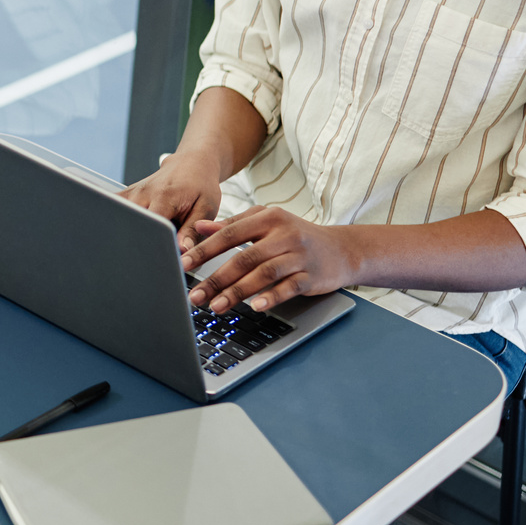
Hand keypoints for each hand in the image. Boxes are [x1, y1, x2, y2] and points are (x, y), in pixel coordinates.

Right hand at [119, 151, 224, 257]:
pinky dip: (119, 223)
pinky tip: (128, 232)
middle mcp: (143, 193)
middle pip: (131, 225)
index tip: (159, 259)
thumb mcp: (206, 207)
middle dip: (138, 243)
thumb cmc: (201, 186)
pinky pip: (116, 210)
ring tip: (141, 243)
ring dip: (128, 233)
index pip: (150, 227)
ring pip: (120, 220)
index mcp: (164, 197)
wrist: (191, 163)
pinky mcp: (126, 195)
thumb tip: (182, 251)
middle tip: (149, 257)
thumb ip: (192, 230)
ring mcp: (132, 193)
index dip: (154, 245)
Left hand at [181, 206, 362, 312]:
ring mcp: (299, 255)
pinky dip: (271, 296)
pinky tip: (255, 306)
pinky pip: (289, 287)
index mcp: (268, 217)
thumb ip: (232, 225)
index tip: (184, 265)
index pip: (229, 234)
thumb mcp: (265, 223)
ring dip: (237, 292)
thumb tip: (199, 227)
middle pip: (243, 258)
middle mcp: (283, 234)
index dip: (204, 250)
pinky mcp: (312, 275)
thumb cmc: (296, 236)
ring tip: (216, 306)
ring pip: (263, 274)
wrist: (342, 249)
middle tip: (195, 295)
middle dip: (216, 279)